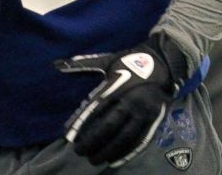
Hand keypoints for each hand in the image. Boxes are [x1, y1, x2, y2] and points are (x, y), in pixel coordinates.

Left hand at [54, 33, 189, 167]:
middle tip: (79, 152)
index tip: (69, 135)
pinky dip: (127, 153)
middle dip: (92, 141)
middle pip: (109, 126)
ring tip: (94, 159)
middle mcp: (131, 101)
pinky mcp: (154, 121)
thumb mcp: (106, 61)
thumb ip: (83, 65)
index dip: (81, 123)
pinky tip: (114, 160)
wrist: (163, 63)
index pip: (95, 108)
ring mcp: (144, 113)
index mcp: (117, 85)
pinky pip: (140, 141)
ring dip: (108, 150)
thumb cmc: (129, 61)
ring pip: (124, 137)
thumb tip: (57, 65)